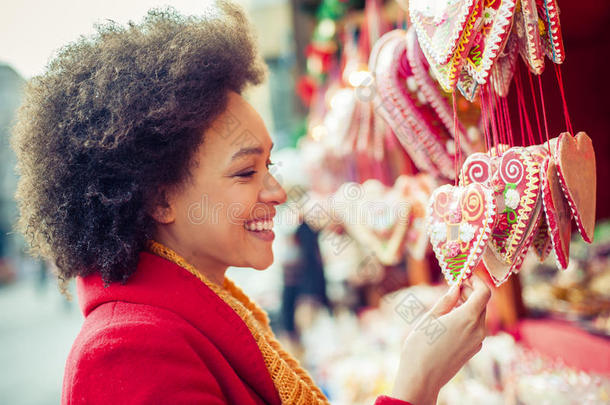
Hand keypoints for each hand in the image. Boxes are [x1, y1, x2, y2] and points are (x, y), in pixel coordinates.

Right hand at [391, 273, 490, 404]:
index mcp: (467, 318)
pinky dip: (467, 318)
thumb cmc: (420, 346)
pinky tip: (450, 319)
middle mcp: (477, 329)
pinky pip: (475, 328)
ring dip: (468, 305)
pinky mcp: (473, 349)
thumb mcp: (429, 319)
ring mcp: (477, 341)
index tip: (465, 276)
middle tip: (453, 286)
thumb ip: (446, 301)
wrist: (422, 378)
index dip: (477, 281)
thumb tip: (455, 287)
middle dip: (470, 292)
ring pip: (479, 316)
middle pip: (482, 303)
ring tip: (449, 302)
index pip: (484, 293)